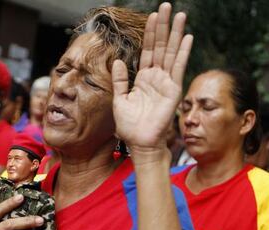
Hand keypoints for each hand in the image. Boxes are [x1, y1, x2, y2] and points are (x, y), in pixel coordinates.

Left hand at [112, 2, 192, 150]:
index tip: (152, 17)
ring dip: (175, 34)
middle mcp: (156, 77)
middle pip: (160, 47)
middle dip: (163, 27)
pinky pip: (178, 68)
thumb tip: (117, 61)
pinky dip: (183, 53)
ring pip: (171, 53)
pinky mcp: (173, 90)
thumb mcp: (120, 99)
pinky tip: (187, 38)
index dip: (149, 34)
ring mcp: (166, 83)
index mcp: (143, 79)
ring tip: (180, 15)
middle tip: (166, 6)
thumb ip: (121, 80)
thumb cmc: (129, 125)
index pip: (147, 51)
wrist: (139, 142)